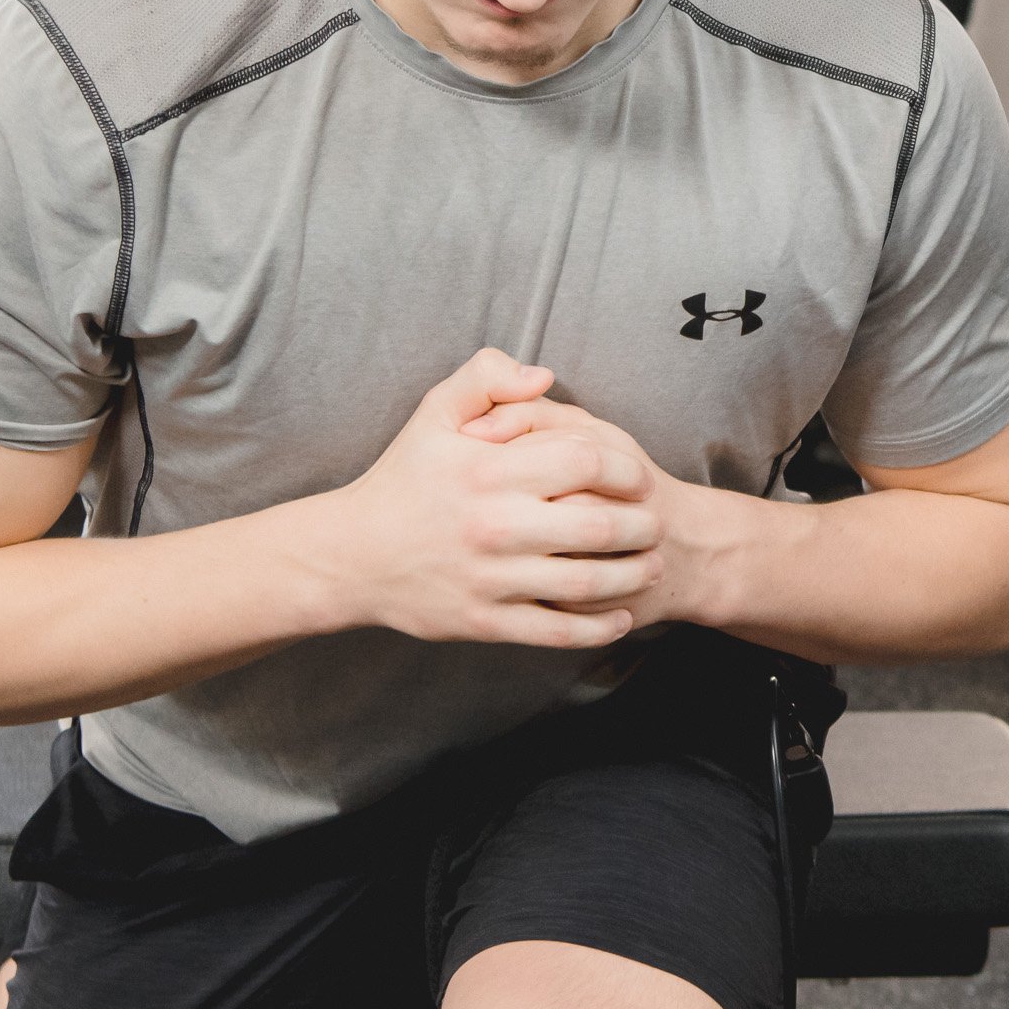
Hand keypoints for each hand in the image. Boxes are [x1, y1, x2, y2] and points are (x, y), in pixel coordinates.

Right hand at [301, 350, 667, 646]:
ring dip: (634, 575)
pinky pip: (558, 631)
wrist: (351, 555)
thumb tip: (545, 377)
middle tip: (656, 523)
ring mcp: (492, 579)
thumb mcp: (433, 413)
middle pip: (601, 525)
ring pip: (588, 583)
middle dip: (643, 525)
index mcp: (489, 470)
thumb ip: (487, 378)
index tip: (638, 476)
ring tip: (651, 564)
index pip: (586, 461)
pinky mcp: (486, 622)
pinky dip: (600, 628)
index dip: (625, 467)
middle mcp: (494, 526)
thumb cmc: (404, 479)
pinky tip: (621, 616)